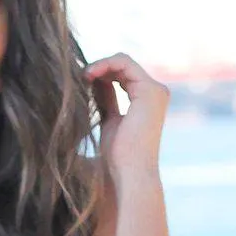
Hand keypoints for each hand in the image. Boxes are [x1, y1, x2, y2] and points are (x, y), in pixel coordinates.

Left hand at [83, 52, 168, 182]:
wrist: (130, 174)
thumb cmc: (118, 157)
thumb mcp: (109, 120)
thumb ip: (106, 99)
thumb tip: (94, 81)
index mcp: (147, 100)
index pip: (122, 75)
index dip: (101, 74)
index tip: (81, 81)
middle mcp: (156, 92)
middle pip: (123, 66)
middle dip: (99, 68)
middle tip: (79, 77)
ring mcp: (155, 90)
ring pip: (123, 61)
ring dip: (99, 65)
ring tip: (82, 77)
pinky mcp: (150, 90)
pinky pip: (124, 63)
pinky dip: (104, 65)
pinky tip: (89, 75)